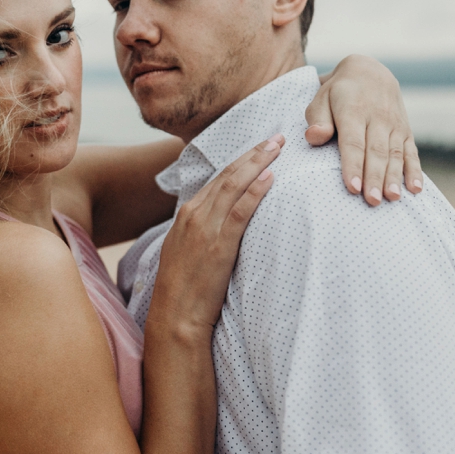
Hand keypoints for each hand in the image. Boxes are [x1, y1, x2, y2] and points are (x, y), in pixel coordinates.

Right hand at [151, 137, 281, 333]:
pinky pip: (239, 211)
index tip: (260, 148)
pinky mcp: (219, 245)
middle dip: (253, 153)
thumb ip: (204, 232)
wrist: (175, 316)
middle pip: (228, 175)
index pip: (218, 179)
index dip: (241, 161)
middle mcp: (194, 215)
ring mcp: (205, 229)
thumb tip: (225, 224)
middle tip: (277, 137)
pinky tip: (270, 177)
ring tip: (278, 147)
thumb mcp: (188, 252)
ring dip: (258, 163)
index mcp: (186, 215)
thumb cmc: (185, 290)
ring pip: (234, 185)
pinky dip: (255, 191)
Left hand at [304, 54, 422, 206]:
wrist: (369, 72)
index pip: (353, 142)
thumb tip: (315, 136)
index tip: (352, 187)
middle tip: (372, 201)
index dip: (353, 165)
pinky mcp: (406, 130)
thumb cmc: (337, 93)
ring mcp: (394, 124)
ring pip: (395, 153)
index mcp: (353, 109)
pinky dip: (415, 170)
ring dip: (394, 177)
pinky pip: (411, 151)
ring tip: (393, 198)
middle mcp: (378, 117)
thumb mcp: (321, 99)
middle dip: (374, 177)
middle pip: (376, 151)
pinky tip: (415, 189)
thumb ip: (317, 118)